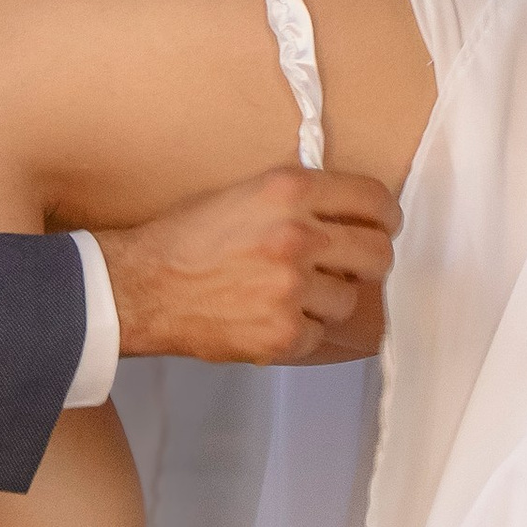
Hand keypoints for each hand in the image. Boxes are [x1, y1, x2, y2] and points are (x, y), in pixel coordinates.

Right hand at [98, 165, 399, 362]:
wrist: (142, 286)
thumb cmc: (186, 239)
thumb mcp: (246, 193)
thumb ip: (301, 199)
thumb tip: (352, 215)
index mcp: (289, 192)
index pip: (373, 200)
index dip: (385, 216)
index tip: (383, 225)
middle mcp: (297, 236)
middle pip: (377, 253)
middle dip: (367, 260)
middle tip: (349, 265)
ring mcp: (292, 289)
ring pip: (349, 300)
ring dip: (327, 300)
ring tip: (288, 293)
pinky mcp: (283, 333)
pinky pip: (319, 335)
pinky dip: (299, 330)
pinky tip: (268, 316)